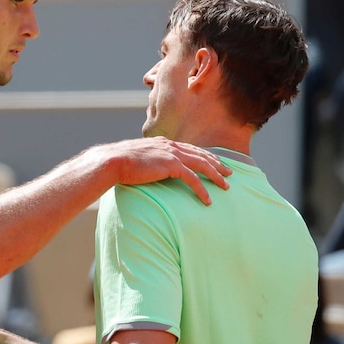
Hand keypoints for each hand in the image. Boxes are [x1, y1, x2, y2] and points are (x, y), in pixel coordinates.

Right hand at [95, 137, 231, 204]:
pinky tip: (207, 200)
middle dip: (218, 163)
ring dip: (216, 176)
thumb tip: (149, 168)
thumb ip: (149, 161)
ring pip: (202, 165)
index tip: (216, 162)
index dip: (206, 156)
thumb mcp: (138, 158)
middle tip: (230, 172)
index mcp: (165, 143)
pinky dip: (202, 189)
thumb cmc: (120, 163)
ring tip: (226, 186)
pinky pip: (193, 179)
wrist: (113, 161)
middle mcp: (171, 146)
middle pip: (201, 155)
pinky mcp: (171, 165)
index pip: (191, 149)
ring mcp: (172, 154)